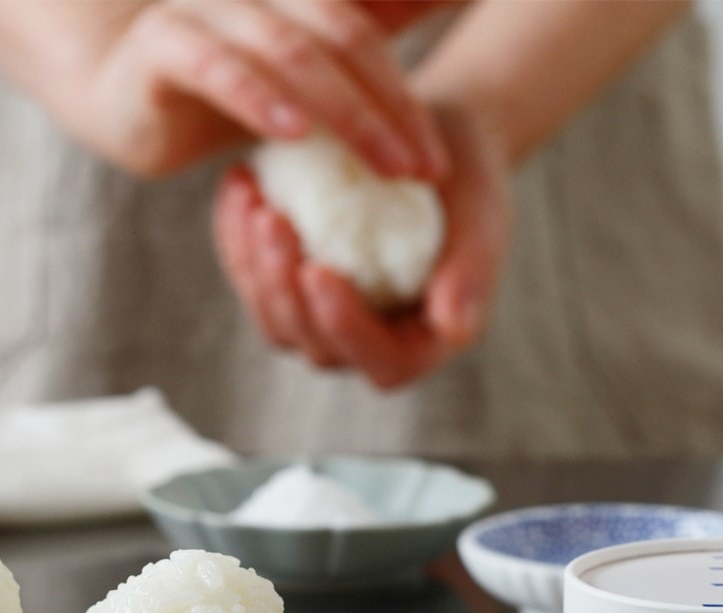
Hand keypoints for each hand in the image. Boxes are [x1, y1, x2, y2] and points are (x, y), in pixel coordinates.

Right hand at [12, 0, 446, 177]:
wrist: (121, 90)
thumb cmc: (226, 86)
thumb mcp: (302, 74)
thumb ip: (364, 38)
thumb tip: (458, 2)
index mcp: (298, 2)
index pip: (368, 39)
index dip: (407, 100)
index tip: (439, 164)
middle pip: (341, 38)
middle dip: (390, 108)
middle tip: (425, 170)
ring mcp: (208, 11)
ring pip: (288, 51)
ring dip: (344, 111)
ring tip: (386, 165)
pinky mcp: (160, 46)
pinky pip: (215, 66)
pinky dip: (257, 96)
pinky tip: (294, 133)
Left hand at [214, 105, 510, 388]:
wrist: (435, 143)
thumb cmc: (471, 182)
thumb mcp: (483, 222)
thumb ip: (471, 278)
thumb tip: (455, 330)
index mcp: (420, 344)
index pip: (381, 360)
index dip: (344, 325)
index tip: (320, 271)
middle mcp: (368, 342)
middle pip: (315, 343)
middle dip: (285, 290)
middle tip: (272, 222)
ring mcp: (325, 318)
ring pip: (276, 317)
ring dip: (254, 265)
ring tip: (253, 200)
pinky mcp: (294, 285)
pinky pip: (255, 277)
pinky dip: (240, 236)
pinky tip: (241, 182)